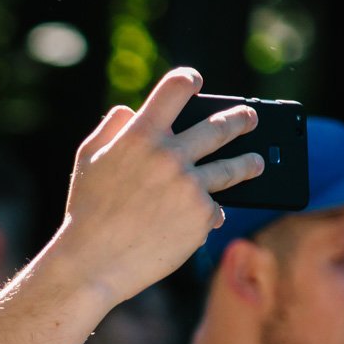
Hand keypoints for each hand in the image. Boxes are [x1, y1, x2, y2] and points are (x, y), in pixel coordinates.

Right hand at [56, 67, 261, 304]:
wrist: (93, 262)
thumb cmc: (86, 211)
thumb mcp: (88, 160)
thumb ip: (111, 128)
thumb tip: (130, 110)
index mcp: (140, 136)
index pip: (175, 89)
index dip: (188, 80)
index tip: (196, 83)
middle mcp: (170, 156)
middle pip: (218, 127)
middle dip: (239, 119)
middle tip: (249, 118)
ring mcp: (190, 187)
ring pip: (232, 168)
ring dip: (248, 163)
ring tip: (257, 162)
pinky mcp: (201, 217)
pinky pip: (215, 209)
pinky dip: (209, 212)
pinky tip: (210, 216)